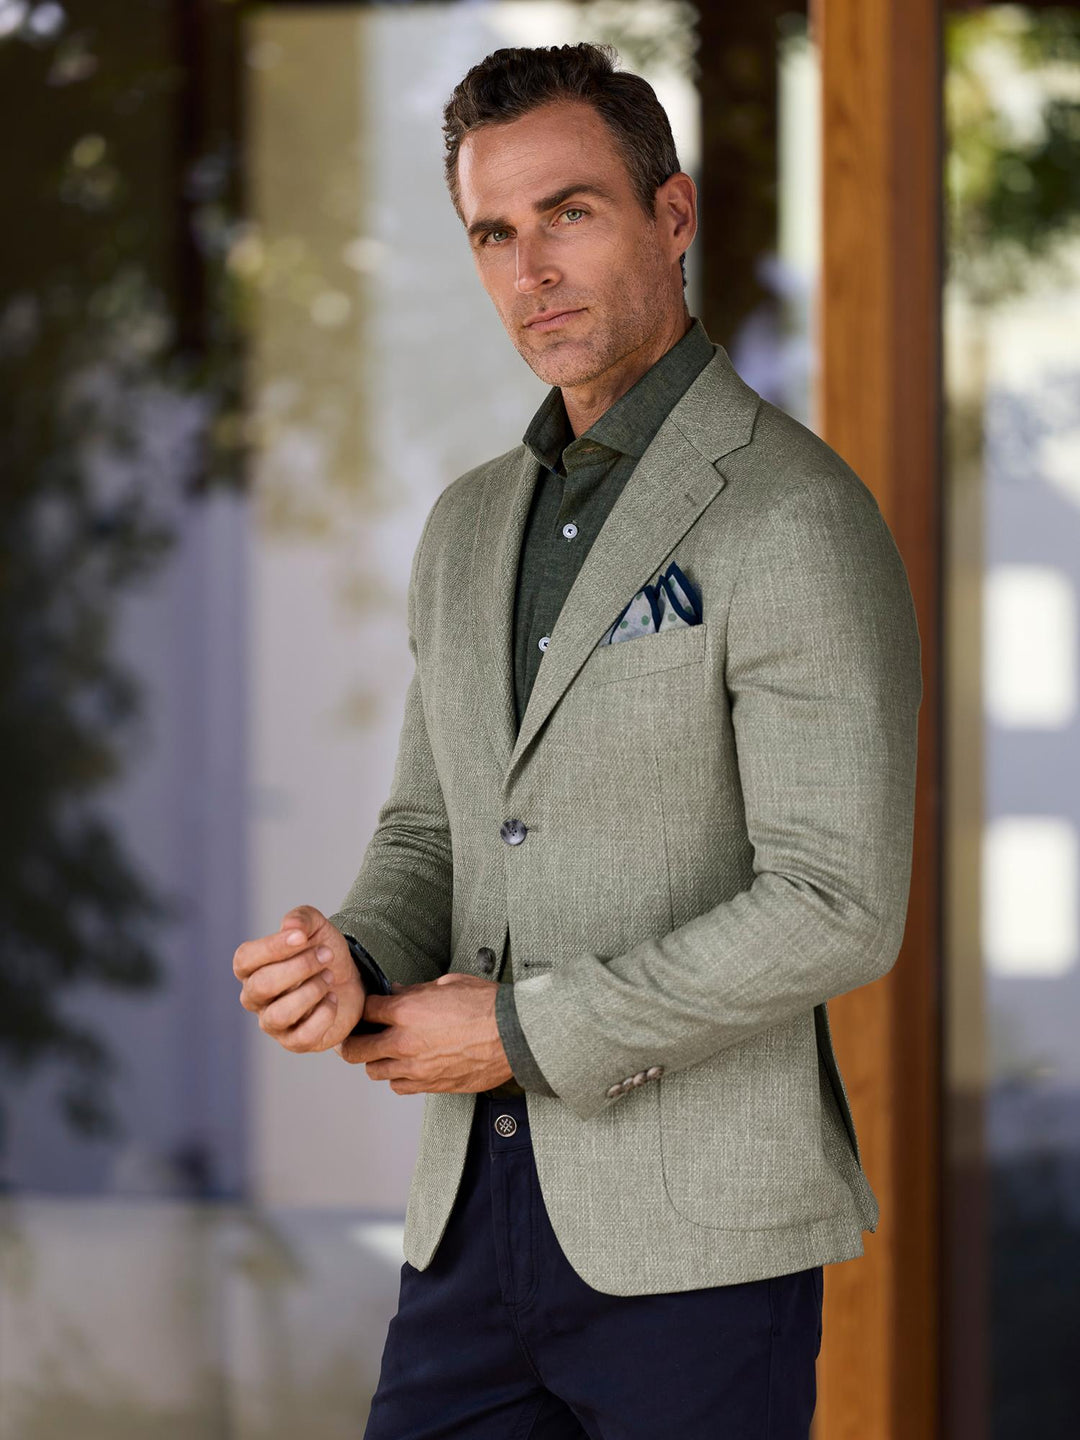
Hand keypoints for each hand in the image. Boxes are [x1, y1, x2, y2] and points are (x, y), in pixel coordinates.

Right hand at [233, 905, 365, 1052]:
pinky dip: (323, 1016)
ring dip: (310, 992)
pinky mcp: (295, 1041)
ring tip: (330, 977)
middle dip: (299, 967)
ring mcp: (273, 1023)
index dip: (272, 947)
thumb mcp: (316, 926)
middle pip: (261, 986)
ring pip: (278, 1015)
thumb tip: (290, 928)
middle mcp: (256, 998)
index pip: (245, 959)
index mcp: (252, 968)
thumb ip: (301, 919)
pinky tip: (333, 999)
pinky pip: (302, 1037)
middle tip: (326, 955)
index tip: (303, 937)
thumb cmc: (322, 951)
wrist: (351, 978)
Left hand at [336, 972, 513, 1093]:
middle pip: (355, 1049)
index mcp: (406, 1012)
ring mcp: (416, 1068)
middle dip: (354, 1039)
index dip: (364, 1007)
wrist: (516, 1035)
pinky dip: (397, 1077)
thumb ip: (416, 991)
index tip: (368, 1007)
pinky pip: (398, 1086)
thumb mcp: (448, 984)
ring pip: (374, 1071)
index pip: (364, 1010)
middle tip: (359, 1034)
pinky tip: (406, 1065)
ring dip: (375, 1059)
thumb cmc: (488, 1006)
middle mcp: (404, 1043)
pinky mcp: (431, 1085)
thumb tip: (397, 992)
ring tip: (385, 1050)